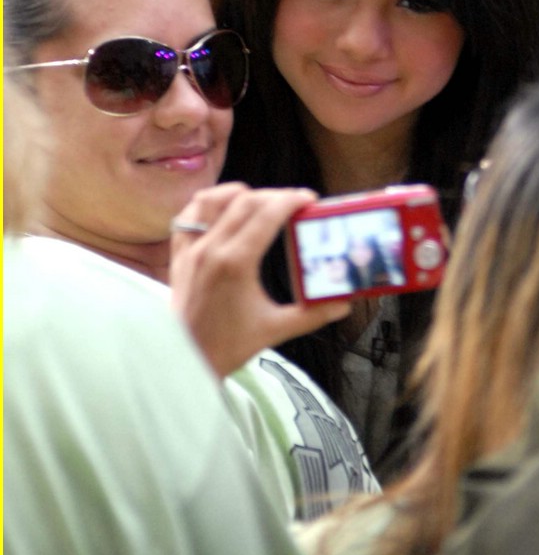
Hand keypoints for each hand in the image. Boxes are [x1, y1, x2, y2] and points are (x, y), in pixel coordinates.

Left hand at [169, 183, 350, 377]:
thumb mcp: (275, 330)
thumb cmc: (226, 347)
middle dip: (275, 195)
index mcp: (236, 262)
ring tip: (262, 202)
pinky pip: (188, 215)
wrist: (186, 361)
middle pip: (246, 201)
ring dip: (240, 193)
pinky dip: (207, 204)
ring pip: (214, 199)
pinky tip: (223, 207)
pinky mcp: (179, 255)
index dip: (292, 200)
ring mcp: (192, 249)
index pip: (268, 213)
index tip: (309, 200)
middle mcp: (211, 248)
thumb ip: (312, 314)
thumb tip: (342, 303)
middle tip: (295, 203)